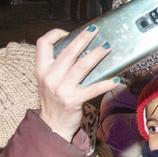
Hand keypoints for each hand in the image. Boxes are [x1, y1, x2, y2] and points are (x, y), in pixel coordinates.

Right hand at [35, 27, 117, 141]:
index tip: (67, 32)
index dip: (54, 34)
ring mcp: (61, 89)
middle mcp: (50, 77)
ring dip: (96, 55)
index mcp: (42, 69)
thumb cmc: (53, 100)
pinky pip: (93, 88)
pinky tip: (115, 79)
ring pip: (82, 67)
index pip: (42, 44)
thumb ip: (57, 66)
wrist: (52, 125)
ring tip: (107, 47)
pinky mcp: (73, 100)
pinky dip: (105, 83)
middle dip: (83, 39)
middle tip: (94, 31)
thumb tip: (77, 48)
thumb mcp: (48, 80)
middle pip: (68, 52)